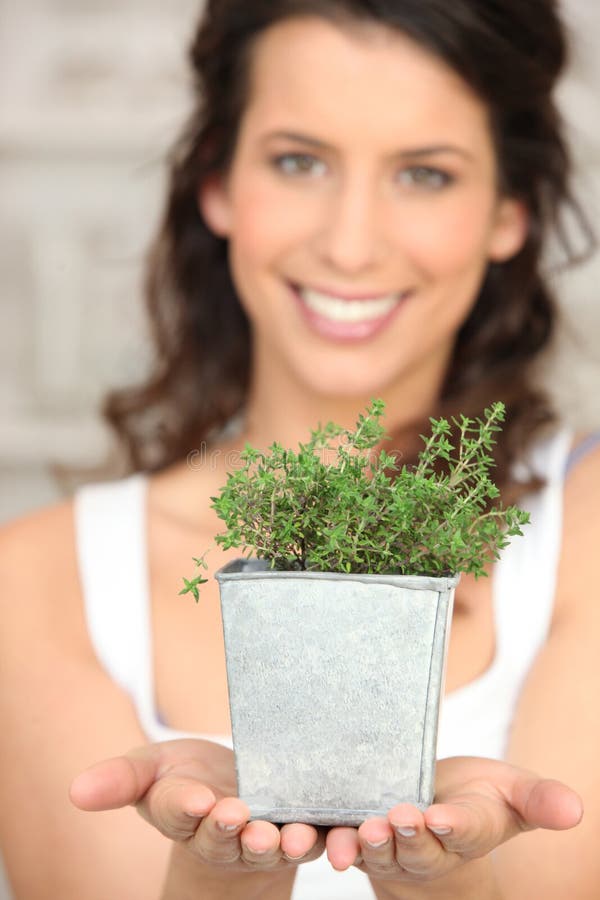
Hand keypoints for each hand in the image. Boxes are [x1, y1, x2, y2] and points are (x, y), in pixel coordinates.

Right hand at [70, 738, 323, 873]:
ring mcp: (266, 835)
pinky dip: (327, 838)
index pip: (182, 812)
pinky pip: (318, 838)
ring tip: (285, 834)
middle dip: (232, 829)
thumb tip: (75, 791)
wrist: (236, 790)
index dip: (189, 807)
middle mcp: (226, 832)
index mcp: (185, 814)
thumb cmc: (188, 779)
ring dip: (280, 841)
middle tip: (238, 818)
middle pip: (228, 834)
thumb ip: (119, 779)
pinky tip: (335, 831)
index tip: (196, 800)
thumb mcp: (151, 769)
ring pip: (274, 844)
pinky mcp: (305, 830)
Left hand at [324, 756, 582, 882]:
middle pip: (417, 846)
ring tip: (364, 830)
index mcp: (468, 831)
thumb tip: (577, 809)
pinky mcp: (359, 836)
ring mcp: (391, 845)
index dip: (454, 826)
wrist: (438, 814)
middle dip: (408, 835)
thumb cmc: (480, 798)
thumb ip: (539, 799)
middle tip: (399, 818)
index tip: (444, 817)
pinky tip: (324, 836)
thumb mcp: (513, 792)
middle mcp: (428, 847)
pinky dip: (334, 839)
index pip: (464, 831)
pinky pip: (344, 841)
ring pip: (378, 850)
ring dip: (369, 843)